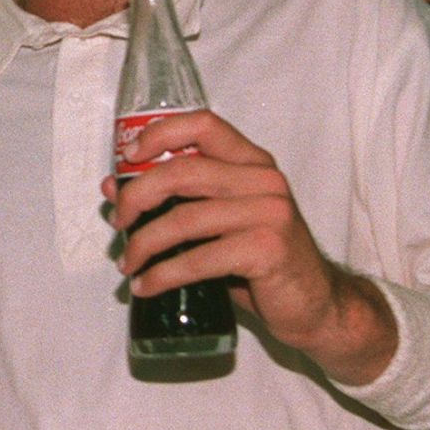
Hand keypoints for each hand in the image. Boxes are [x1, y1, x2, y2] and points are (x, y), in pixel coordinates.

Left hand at [104, 110, 392, 376]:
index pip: (203, 124)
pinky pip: (198, 259)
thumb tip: (112, 186)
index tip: (127, 157)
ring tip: (127, 264)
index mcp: (252, 163)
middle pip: (182, 171)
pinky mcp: (267, 250)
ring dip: (144, 244)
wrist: (316, 304)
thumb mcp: (218, 223)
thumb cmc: (260, 260)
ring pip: (184, 218)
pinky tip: (146, 286)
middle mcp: (264, 180)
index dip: (159, 134)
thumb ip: (174, 200)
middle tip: (119, 222)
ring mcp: (270, 213)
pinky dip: (163, 275)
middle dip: (137, 197)